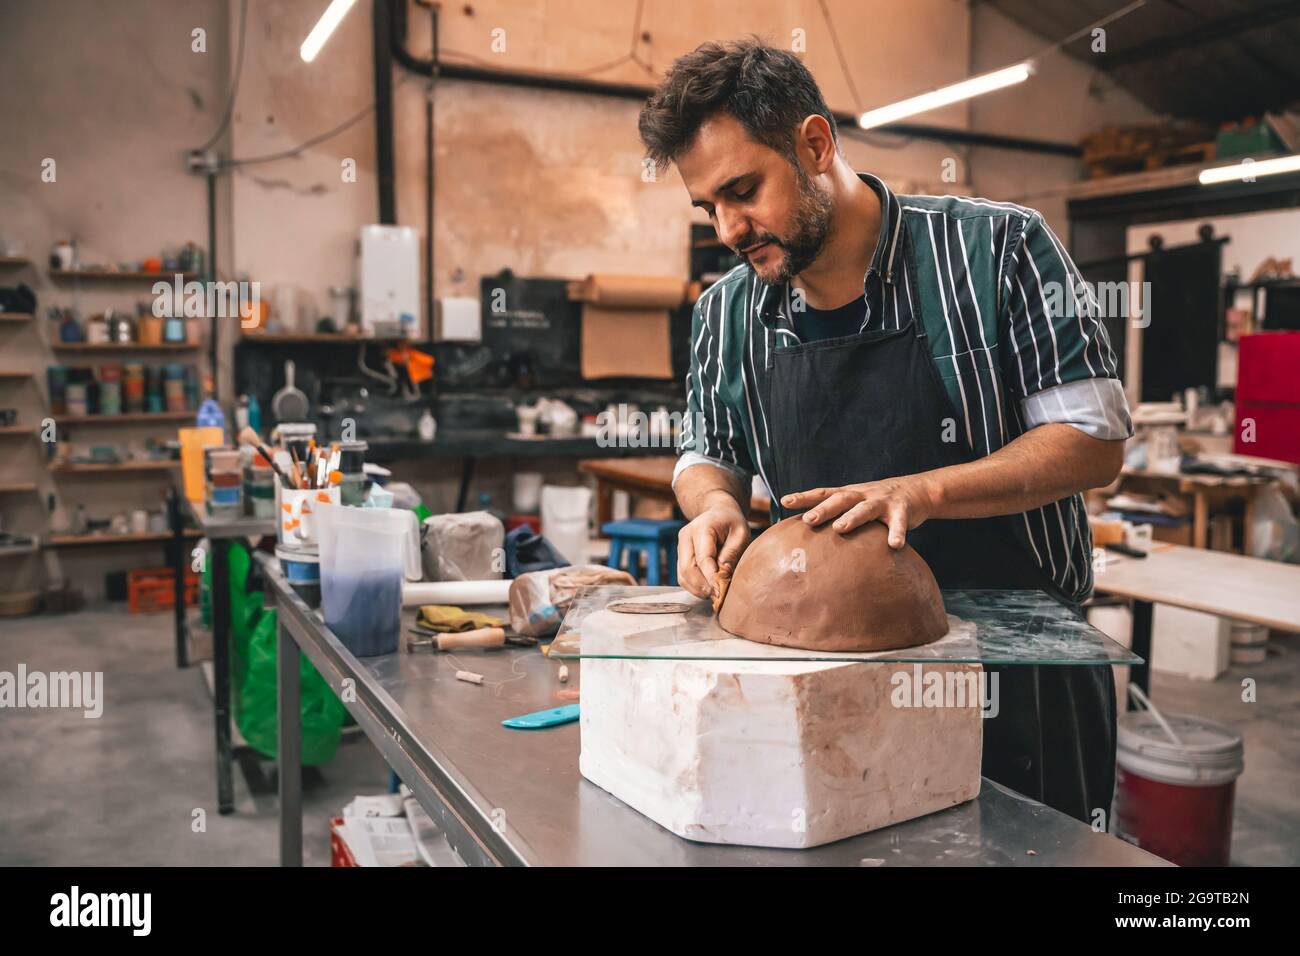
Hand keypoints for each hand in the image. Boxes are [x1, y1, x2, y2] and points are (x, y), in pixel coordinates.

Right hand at [677, 501, 750, 599]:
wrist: (718, 513)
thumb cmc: (732, 523)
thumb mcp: (740, 533)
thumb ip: (732, 553)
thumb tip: (723, 575)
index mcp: (701, 528)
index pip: (703, 558)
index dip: (710, 578)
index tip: (720, 593)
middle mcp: (685, 537)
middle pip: (687, 569)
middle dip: (703, 587)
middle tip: (719, 598)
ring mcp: (680, 548)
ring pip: (683, 576)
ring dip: (698, 590)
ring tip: (716, 595)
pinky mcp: (681, 557)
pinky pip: (683, 577)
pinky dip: (695, 587)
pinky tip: (710, 589)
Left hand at [780, 474, 940, 548]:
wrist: (918, 491)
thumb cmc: (878, 502)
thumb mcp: (857, 504)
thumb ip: (838, 515)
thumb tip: (808, 533)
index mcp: (850, 494)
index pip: (823, 493)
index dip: (804, 497)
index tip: (784, 501)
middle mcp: (863, 495)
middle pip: (840, 499)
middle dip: (823, 509)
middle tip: (808, 519)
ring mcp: (883, 501)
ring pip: (866, 509)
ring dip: (853, 517)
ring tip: (840, 528)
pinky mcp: (903, 510)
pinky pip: (899, 523)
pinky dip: (897, 534)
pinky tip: (894, 546)